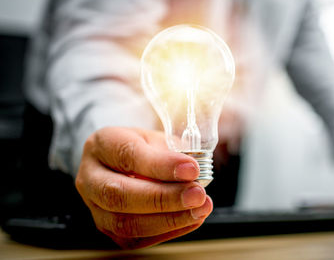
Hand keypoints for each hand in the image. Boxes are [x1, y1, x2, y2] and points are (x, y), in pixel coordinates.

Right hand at [75, 127, 212, 248]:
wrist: (121, 162)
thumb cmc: (142, 147)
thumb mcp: (156, 138)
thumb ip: (171, 152)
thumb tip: (193, 172)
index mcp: (102, 144)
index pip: (128, 155)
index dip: (161, 165)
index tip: (192, 169)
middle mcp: (91, 177)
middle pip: (120, 194)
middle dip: (164, 198)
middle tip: (197, 194)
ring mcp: (94, 207)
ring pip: (125, 223)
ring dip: (168, 219)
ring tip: (199, 209)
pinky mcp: (107, 229)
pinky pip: (134, 239)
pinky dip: (167, 231)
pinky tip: (190, 219)